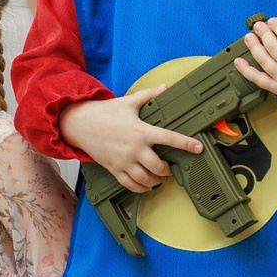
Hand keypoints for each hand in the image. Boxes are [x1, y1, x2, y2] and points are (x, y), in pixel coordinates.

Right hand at [58, 85, 206, 191]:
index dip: (186, 144)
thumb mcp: (128, 101)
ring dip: (156, 180)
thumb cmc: (104, 113)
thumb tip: (164, 87)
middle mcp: (134, 149)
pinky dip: (141, 188)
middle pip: (158, 166)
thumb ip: (149, 95)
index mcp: (141, 131)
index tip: (198, 148)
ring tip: (159, 177)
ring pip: (145, 178)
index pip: (169, 138)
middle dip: (167, 169)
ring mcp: (123, 161)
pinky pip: (130, 184)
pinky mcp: (114, 169)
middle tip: (169, 167)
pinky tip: (146, 186)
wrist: (79, 123)